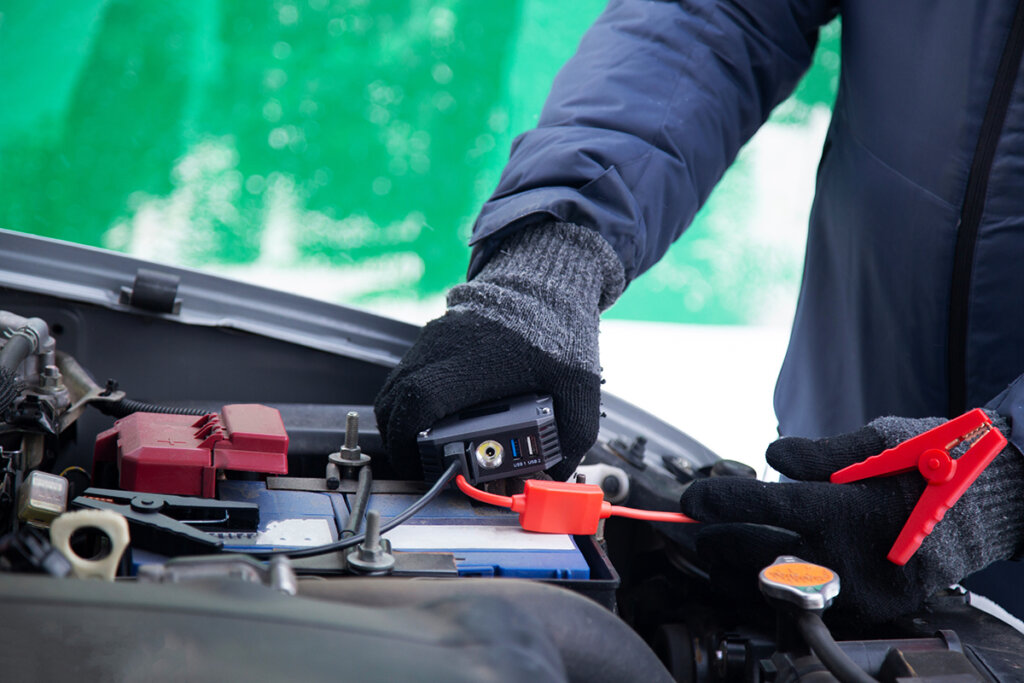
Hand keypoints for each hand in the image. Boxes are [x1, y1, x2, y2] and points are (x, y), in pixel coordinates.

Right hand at [374, 223, 623, 479]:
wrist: (548, 281)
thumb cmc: (561, 331)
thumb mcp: (578, 388)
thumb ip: (573, 436)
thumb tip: (555, 473)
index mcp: (477, 363)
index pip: (421, 400)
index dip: (410, 438)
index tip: (422, 464)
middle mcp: (445, 348)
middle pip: (394, 399)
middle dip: (398, 439)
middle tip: (418, 464)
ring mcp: (435, 339)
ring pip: (394, 386)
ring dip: (399, 420)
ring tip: (421, 447)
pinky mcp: (434, 336)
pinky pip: (404, 373)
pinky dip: (407, 399)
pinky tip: (429, 416)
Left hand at [679, 415, 1023, 623]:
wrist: (991, 507)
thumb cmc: (933, 464)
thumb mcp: (879, 440)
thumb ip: (820, 454)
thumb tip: (772, 458)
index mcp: (846, 509)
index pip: (762, 507)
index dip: (717, 501)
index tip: (689, 498)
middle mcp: (851, 557)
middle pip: (759, 555)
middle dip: (717, 539)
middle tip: (697, 526)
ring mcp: (863, 590)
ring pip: (779, 587)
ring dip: (739, 570)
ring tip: (718, 550)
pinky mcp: (875, 608)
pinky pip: (813, 604)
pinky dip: (780, 588)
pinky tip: (762, 572)